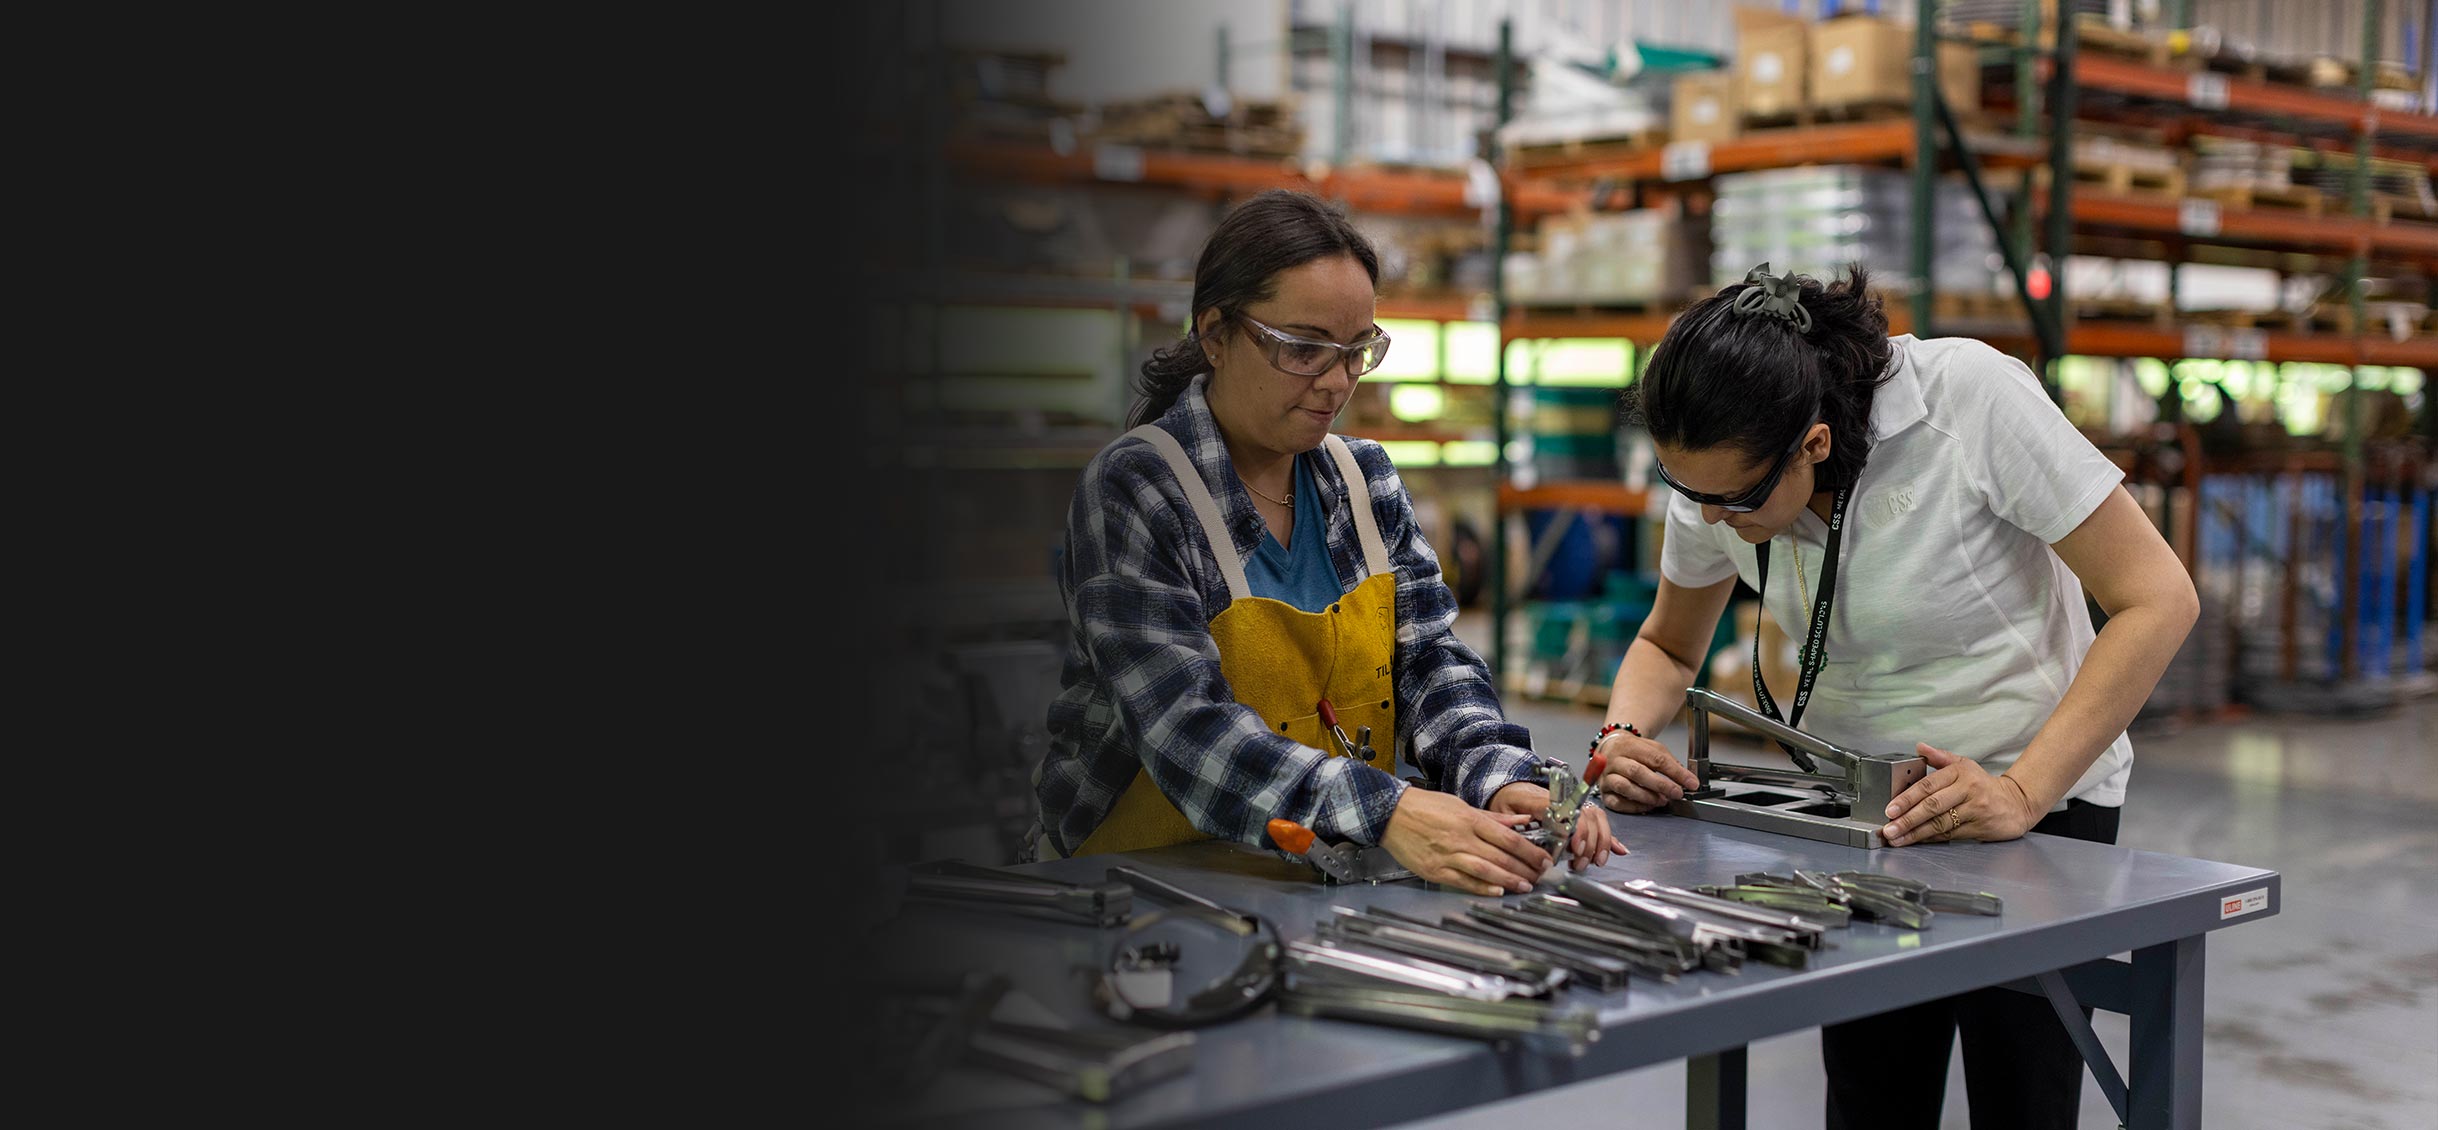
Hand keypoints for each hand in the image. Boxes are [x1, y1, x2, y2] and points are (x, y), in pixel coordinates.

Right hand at [1383, 788, 1552, 894]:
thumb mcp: (1459, 804)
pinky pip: (1463, 881)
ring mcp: (1448, 855)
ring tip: (1524, 885)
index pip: (1508, 838)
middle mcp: (1461, 838)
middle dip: (1524, 868)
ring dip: (1508, 880)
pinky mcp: (1435, 870)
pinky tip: (1497, 890)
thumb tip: (1519, 820)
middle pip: (1501, 856)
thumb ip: (1491, 817)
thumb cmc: (1423, 806)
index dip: (1530, 851)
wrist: (1390, 814)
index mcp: (1469, 819)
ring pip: (1485, 871)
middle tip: (1539, 874)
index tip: (1543, 858)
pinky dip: (1482, 887)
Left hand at [1488, 782, 1621, 869]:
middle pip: (1588, 818)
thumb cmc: (1507, 800)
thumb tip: (1529, 839)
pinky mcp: (1578, 815)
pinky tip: (1618, 850)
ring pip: (1597, 820)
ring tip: (1594, 862)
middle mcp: (1564, 801)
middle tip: (1580, 863)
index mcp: (1544, 799)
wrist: (1511, 788)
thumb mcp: (1503, 810)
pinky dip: (1610, 838)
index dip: (1577, 831)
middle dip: (1590, 843)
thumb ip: (1515, 823)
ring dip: (1601, 843)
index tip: (1576, 848)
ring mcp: (1574, 807)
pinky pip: (1599, 823)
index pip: (1568, 812)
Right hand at [1594, 731, 1699, 812]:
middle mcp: (1615, 760)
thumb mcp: (1653, 749)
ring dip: (1646, 796)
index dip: (1676, 772)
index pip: (1655, 759)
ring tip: (1662, 801)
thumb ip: (1669, 763)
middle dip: (1661, 785)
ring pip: (1624, 787)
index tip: (1691, 783)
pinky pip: (1616, 803)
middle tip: (1677, 793)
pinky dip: (1633, 807)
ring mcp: (1607, 776)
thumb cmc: (1634, 751)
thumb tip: (1687, 780)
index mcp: (1629, 746)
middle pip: (1637, 772)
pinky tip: (1647, 806)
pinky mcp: (1604, 792)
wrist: (1609, 749)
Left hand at [1879, 743, 2041, 845]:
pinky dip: (1930, 838)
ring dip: (1915, 832)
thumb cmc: (1984, 785)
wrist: (2017, 803)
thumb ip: (1940, 757)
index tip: (1890, 808)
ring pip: (1940, 823)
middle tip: (1889, 827)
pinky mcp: (1979, 827)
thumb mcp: (1964, 765)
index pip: (1928, 785)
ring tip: (1897, 837)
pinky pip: (1950, 834)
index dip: (1907, 798)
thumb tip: (1920, 747)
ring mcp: (1975, 810)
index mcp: (1960, 773)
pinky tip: (1916, 840)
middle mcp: (1968, 790)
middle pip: (1932, 806)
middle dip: (1907, 818)